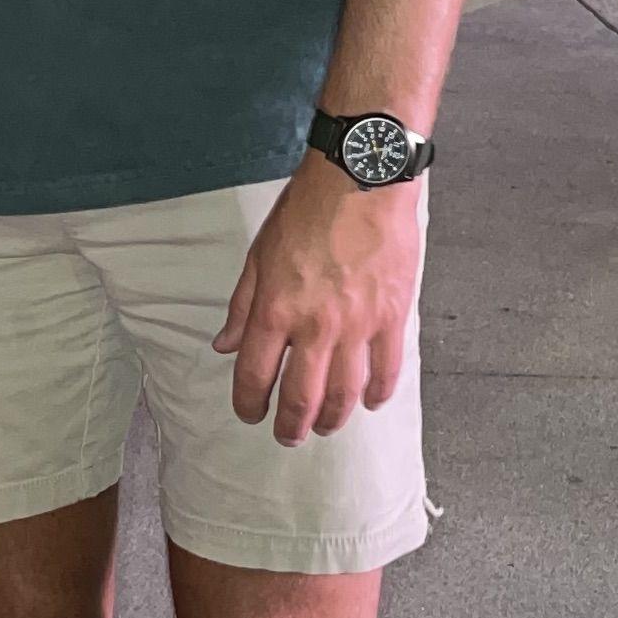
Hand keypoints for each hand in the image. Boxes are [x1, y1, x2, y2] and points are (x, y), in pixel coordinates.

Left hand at [215, 159, 422, 445]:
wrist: (361, 180)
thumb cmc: (307, 210)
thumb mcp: (259, 255)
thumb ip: (243, 306)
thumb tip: (224, 345)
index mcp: (276, 310)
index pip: (254, 374)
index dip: (248, 403)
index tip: (249, 413)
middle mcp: (316, 326)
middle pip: (301, 396)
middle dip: (291, 425)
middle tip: (288, 436)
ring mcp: (358, 325)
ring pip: (345, 393)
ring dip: (332, 418)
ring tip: (325, 427)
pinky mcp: (393, 316)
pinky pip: (386, 369)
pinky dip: (378, 393)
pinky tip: (370, 403)